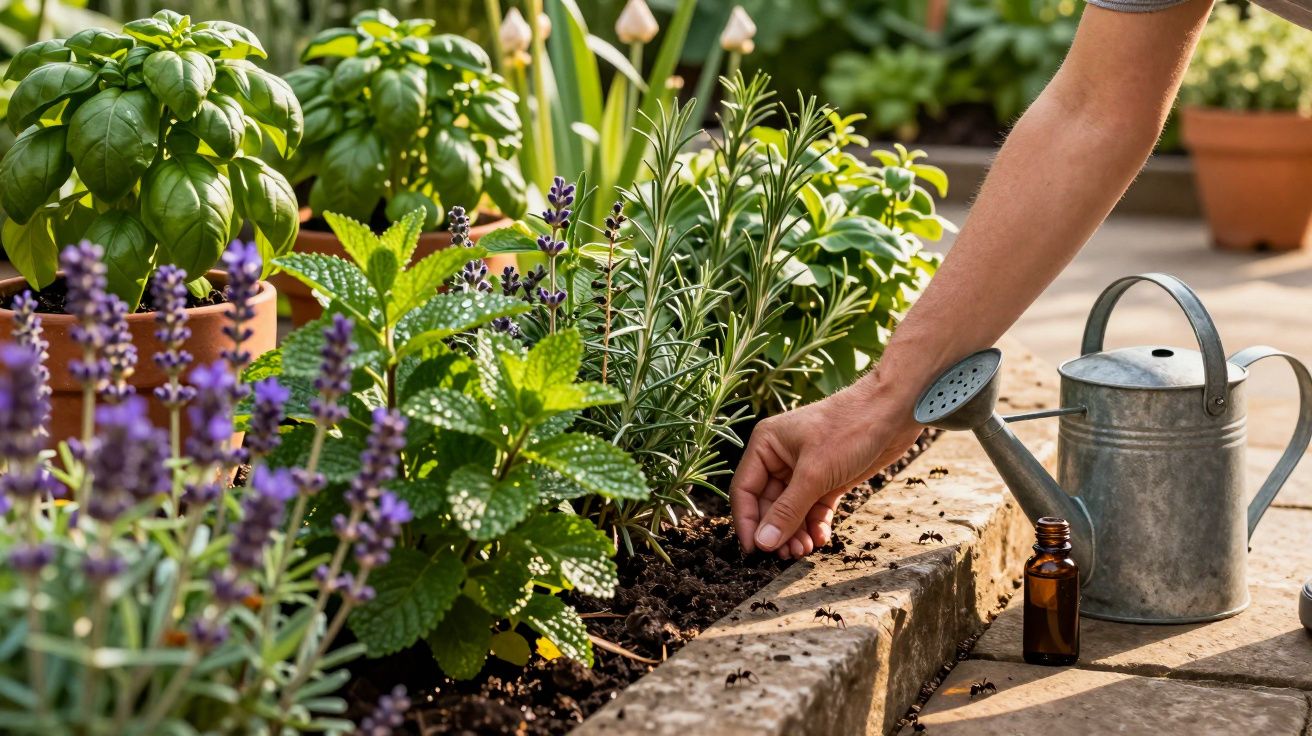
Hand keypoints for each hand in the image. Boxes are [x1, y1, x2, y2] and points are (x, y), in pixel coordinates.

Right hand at [730, 378, 922, 558]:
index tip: (756, 552)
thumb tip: (763, 543)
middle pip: (768, 504)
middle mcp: (780, 457)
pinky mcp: (828, 477)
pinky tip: (821, 537)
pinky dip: (815, 524)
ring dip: (796, 531)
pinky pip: (813, 507)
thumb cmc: (850, 429)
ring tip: (805, 550)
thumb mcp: (815, 473)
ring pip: (791, 509)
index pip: (744, 490)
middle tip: (787, 555)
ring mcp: (804, 468)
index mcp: (766, 445)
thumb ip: (787, 510)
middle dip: (777, 530)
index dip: (747, 523)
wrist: (894, 411)